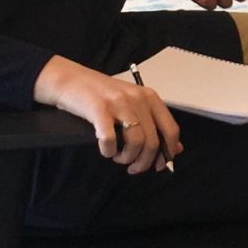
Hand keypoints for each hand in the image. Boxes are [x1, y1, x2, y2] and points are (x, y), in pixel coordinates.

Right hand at [33, 55, 182, 173]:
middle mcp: (138, 98)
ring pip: (136, 142)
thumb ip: (154, 124)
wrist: (70, 80)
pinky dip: (109, 151)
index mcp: (150, 97)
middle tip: (132, 167)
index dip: (167, 153)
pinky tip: (106, 150)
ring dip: (127, 158)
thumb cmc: (102, 96)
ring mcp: (119, 102)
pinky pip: (110, 139)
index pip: (171, 130)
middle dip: (144, 162)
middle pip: (153, 141)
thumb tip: (177, 149)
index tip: (158, 166)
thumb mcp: (133, 105)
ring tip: (118, 158)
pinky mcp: (99, 108)